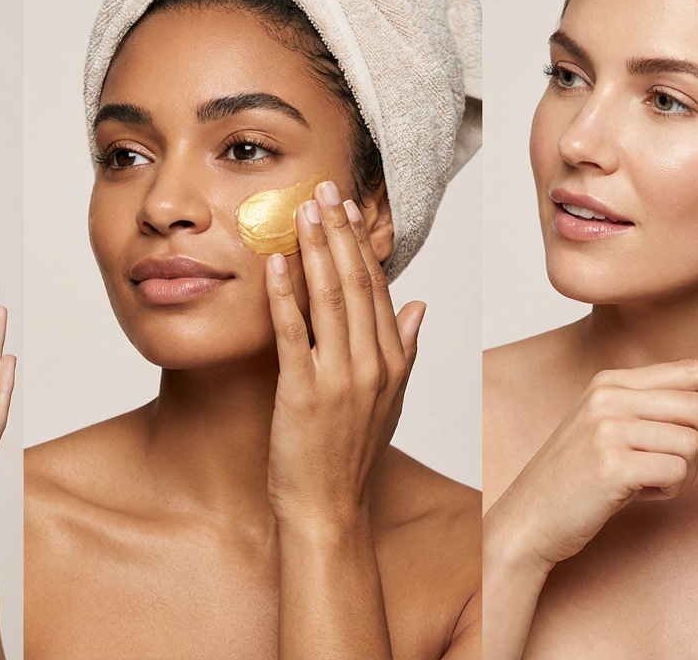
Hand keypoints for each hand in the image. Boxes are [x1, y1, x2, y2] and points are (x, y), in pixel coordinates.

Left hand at [263, 179, 422, 526]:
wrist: (327, 509)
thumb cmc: (350, 455)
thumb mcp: (389, 400)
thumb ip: (406, 349)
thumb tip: (421, 304)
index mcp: (392, 362)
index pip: (378, 288)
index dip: (361, 244)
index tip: (348, 207)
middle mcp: (372, 365)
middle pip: (357, 283)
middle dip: (339, 231)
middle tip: (323, 189)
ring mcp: (339, 378)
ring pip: (331, 299)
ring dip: (315, 249)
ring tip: (302, 209)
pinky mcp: (303, 393)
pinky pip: (293, 333)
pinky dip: (285, 294)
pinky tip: (275, 263)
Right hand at [487, 359, 697, 570]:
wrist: (528, 520)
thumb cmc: (575, 482)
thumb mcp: (610, 433)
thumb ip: (653, 414)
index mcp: (610, 383)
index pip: (686, 369)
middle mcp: (608, 397)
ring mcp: (607, 428)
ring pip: (691, 444)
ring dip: (684, 474)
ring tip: (649, 485)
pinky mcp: (612, 462)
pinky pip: (676, 472)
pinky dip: (668, 490)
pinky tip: (637, 495)